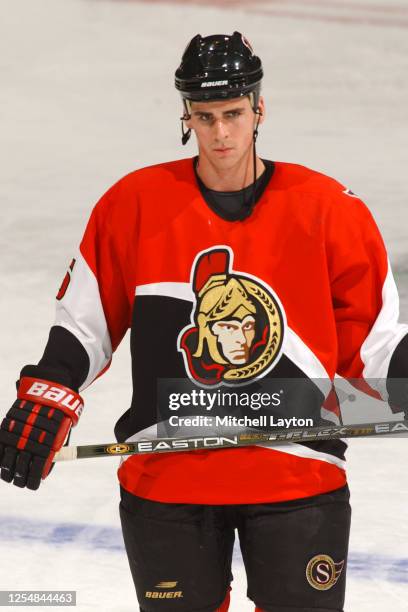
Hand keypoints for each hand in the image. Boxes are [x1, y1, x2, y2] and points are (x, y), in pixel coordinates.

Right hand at [0, 375, 83, 489]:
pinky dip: (1, 457)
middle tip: (19, 481)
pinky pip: (0, 448)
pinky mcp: (7, 428)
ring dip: (8, 471)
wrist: (50, 392)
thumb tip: (43, 473)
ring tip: (10, 475)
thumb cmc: (57, 417)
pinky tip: (3, 462)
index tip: (31, 485)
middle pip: (19, 471)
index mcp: (46, 451)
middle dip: (19, 479)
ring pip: (7, 463)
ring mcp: (16, 437)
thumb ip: (52, 455)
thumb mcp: (60, 437)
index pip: (35, 475)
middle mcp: (29, 445)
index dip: (31, 482)